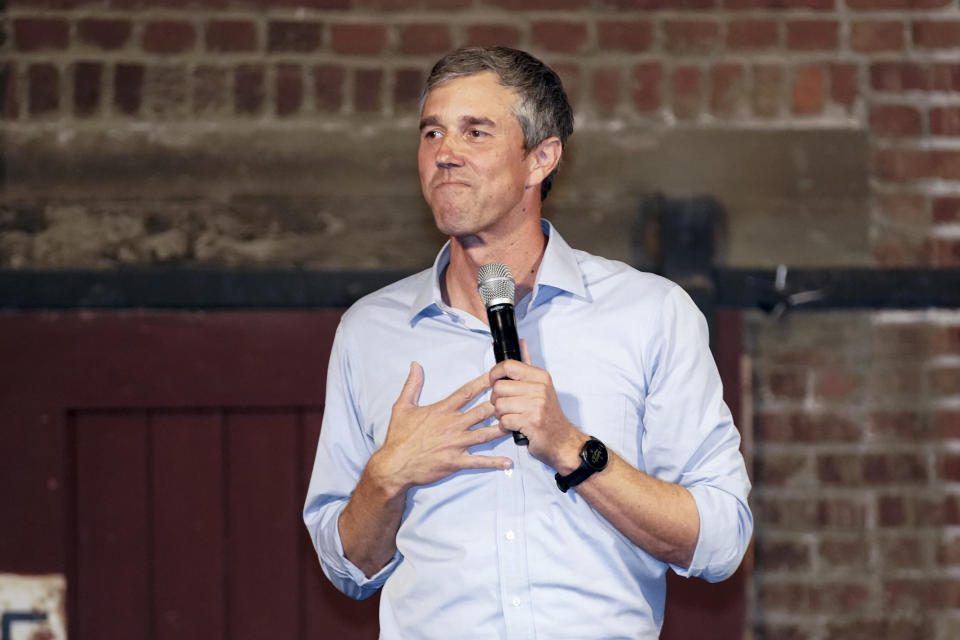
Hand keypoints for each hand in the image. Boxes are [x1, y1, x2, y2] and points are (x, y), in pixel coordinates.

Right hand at [373, 362, 512, 493]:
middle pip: (482, 411)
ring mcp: (455, 444)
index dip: (483, 383)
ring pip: (485, 435)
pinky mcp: (455, 462)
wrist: (394, 465)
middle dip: (500, 404)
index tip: (497, 375)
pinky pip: (478, 461)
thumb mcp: (401, 406)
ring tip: (519, 425)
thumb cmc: (399, 436)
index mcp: (442, 410)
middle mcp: (452, 425)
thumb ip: (412, 385)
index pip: (466, 393)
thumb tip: (415, 365)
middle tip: (516, 398)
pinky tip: (509, 462)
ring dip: (502, 430)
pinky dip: (494, 462)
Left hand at [488, 341, 586, 473]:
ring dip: (500, 415)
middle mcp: (540, 388)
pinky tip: (516, 426)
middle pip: (499, 387)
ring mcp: (536, 405)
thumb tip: (521, 342)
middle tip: (506, 407)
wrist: (562, 441)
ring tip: (512, 417)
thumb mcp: (541, 386)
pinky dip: (506, 426)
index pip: (507, 366)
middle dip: (496, 400)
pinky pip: (504, 421)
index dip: (494, 374)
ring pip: (499, 405)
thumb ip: (527, 365)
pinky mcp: (531, 421)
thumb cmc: (547, 415)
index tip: (494, 382)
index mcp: (540, 376)